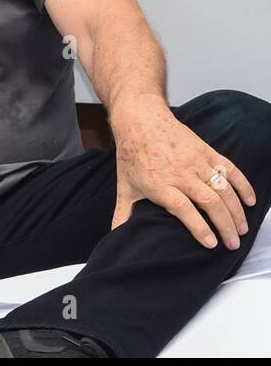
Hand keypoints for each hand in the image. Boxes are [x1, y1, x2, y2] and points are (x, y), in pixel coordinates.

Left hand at [111, 97, 255, 249]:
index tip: (212, 244)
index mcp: (159, 184)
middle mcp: (179, 173)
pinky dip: (244, 186)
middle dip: (225, 226)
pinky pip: (231, 170)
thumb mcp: (124, 186)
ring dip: (237, 211)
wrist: (140, 121)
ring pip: (223, 189)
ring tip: (242, 229)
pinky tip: (251, 202)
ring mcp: (195, 161)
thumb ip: (122, 214)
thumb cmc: (132, 156)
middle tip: (233, 244)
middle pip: (210, 202)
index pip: (184, 209)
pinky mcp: (206, 151)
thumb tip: (114, 237)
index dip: (200, 228)